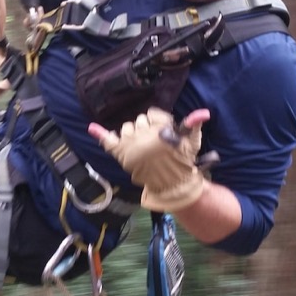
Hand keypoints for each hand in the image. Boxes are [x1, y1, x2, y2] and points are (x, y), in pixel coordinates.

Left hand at [89, 108, 210, 212]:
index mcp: (160, 132)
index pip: (152, 114)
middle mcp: (143, 138)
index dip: (158, 122)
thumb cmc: (182, 161)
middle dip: (146, 128)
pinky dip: (99, 134)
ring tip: (142, 145)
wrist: (172, 183)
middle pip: (138, 120)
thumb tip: (204, 112)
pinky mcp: (121, 155)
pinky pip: (108, 141)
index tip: (163, 131)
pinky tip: (92, 127)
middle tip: (154, 141)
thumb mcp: (192, 142)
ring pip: (126, 128)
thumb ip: (194, 124)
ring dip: (132, 134)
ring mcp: (130, 146)